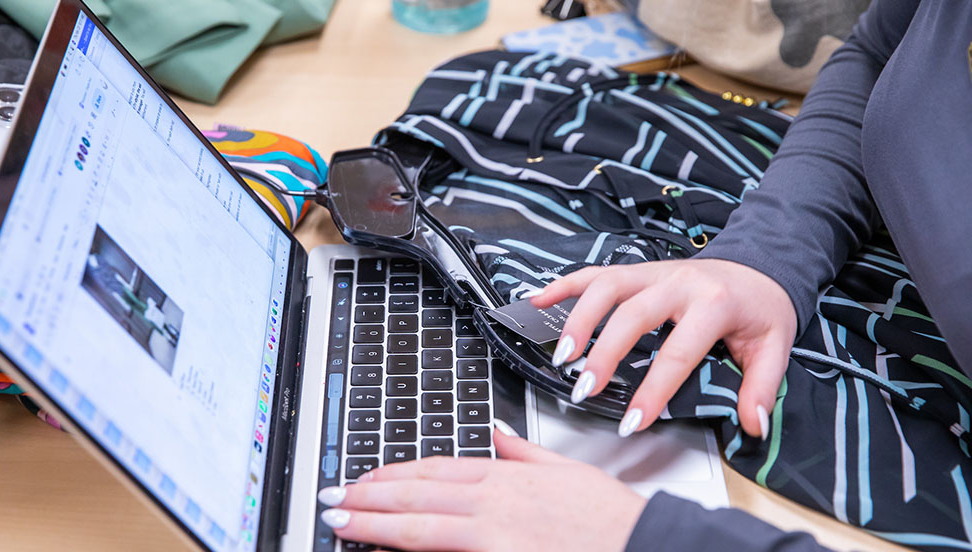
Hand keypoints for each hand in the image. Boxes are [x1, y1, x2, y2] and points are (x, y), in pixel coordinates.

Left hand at [318, 426, 645, 550]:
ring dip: (375, 520)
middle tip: (334, 496)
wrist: (642, 544)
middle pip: (418, 493)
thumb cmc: (609, 519)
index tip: (366, 477)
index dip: (395, 473)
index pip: (435, 470)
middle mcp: (493, 501)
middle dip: (370, 495)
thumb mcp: (566, 471)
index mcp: (506, 477)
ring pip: (420, 522)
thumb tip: (499, 436)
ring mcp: (493, 532)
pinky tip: (388, 547)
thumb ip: (524, 453)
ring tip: (342, 518)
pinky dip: (413, 548)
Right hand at [530, 259, 795, 439]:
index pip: (678, 352)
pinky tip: (539, 300)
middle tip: (585, 387)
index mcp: (713, 303)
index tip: (633, 420)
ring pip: (607, 287)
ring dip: (579, 319)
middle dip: (604, 354)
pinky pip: (594, 272)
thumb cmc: (759, 308)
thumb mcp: (773, 347)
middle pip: (633, 315)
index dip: (653, 390)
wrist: (758, 266)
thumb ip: (762, 387)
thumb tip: (752, 424)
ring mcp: (652, 272)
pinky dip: (564, 285)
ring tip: (562, 354)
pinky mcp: (635, 270)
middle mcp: (678, 282)